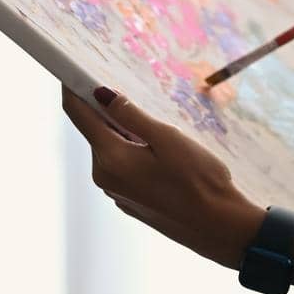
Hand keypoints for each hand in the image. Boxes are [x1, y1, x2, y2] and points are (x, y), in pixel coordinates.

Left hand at [61, 83, 262, 268]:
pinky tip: (162, 153)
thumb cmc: (200, 181)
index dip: (73, 87)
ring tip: (159, 126)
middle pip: (95, 131)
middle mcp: (105, 177)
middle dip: (108, 109)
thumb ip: (131, 115)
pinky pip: (123, 166)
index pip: (78, 115)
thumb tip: (101, 93)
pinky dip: (133, 151)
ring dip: (125, 131)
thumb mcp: (168, 139)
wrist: (220, 228)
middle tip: (134, 90)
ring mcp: (116, 192)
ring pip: (111, 148)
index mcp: (110, 159)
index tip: (74, 65)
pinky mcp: (130, 201)